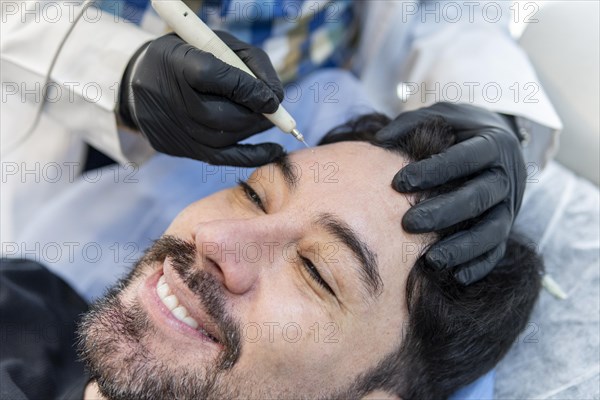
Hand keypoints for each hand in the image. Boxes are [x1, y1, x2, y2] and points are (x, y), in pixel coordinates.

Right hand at [118, 32, 284, 166]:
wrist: (137, 82)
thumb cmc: (188, 58)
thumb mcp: (215, 44)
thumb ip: (250, 62)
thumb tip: (277, 96)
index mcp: (180, 63)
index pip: (217, 77)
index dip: (251, 89)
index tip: (274, 98)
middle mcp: (174, 100)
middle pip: (226, 116)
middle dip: (257, 116)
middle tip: (274, 112)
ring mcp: (174, 128)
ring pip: (226, 138)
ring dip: (253, 131)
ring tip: (266, 121)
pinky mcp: (176, 148)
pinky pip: (220, 157)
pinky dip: (251, 155)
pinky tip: (273, 151)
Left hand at [376, 103, 525, 283]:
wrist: (501, 142)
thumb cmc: (461, 130)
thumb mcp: (443, 114)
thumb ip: (414, 122)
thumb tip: (380, 140)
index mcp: (493, 144)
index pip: (466, 158)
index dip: (434, 171)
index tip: (398, 183)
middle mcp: (506, 177)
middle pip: (478, 198)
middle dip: (443, 213)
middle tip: (407, 224)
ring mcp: (510, 206)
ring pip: (493, 231)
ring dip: (462, 247)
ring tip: (430, 261)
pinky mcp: (508, 228)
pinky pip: (498, 251)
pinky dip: (479, 266)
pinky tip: (455, 276)